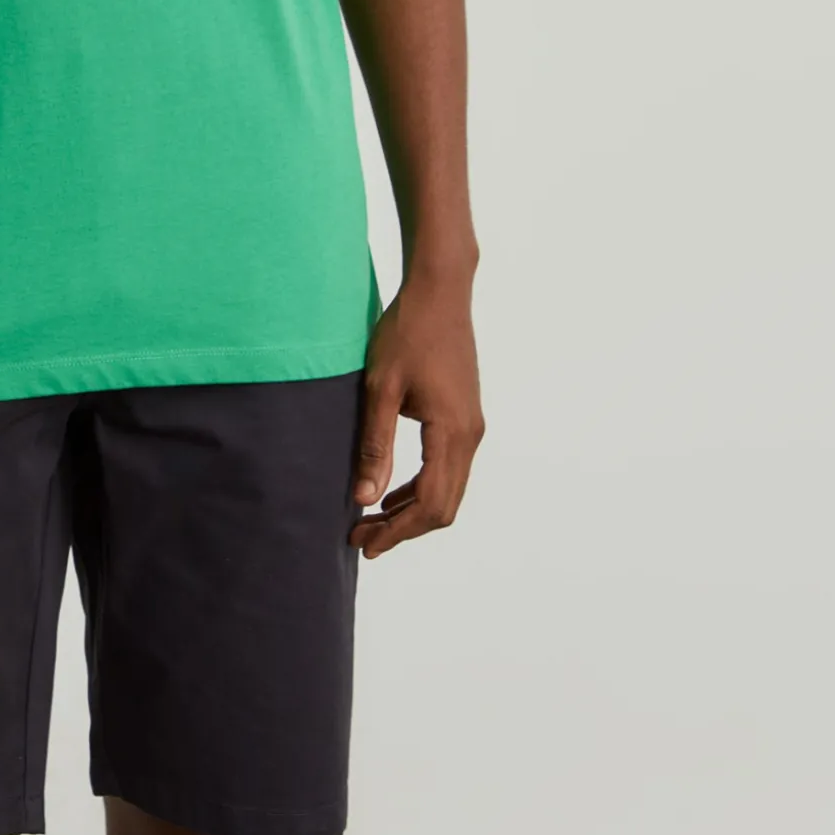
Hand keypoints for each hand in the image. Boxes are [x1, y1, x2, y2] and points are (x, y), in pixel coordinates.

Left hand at [351, 268, 483, 558]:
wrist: (440, 292)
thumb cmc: (406, 332)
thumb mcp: (380, 387)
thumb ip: (375, 445)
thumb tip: (364, 499)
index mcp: (451, 432)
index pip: (429, 503)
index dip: (396, 530)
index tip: (363, 542)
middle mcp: (470, 435)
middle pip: (443, 506)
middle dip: (403, 529)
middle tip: (362, 539)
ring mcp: (471, 427)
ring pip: (448, 490)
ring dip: (412, 511)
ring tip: (370, 520)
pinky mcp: (465, 417)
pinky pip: (448, 468)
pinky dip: (421, 488)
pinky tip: (390, 490)